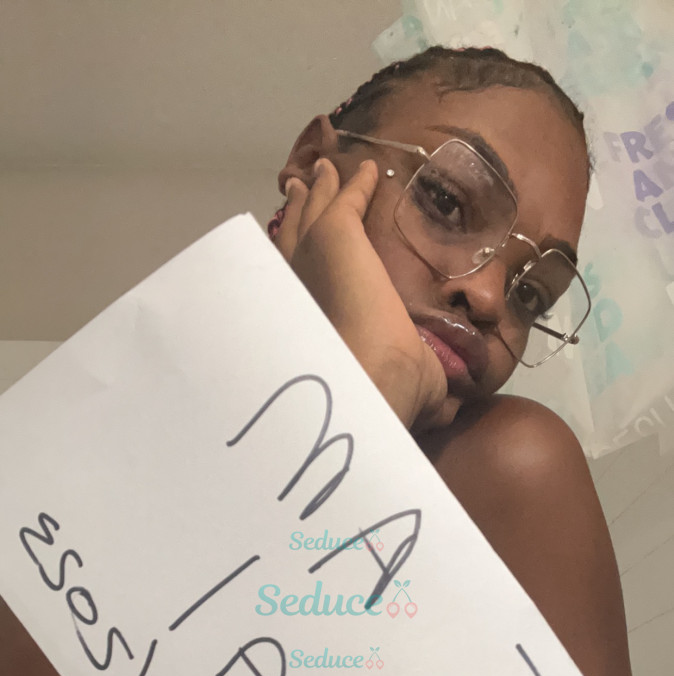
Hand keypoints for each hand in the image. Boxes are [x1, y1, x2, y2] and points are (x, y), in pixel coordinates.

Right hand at [275, 158, 450, 430]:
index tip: (305, 244)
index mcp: (311, 325)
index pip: (301, 283)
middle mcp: (302, 288)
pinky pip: (346, 198)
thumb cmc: (381, 397)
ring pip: (314, 210)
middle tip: (301, 187)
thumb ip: (425, 394)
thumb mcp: (409, 392)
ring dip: (322, 189)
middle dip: (300, 211)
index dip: (301, 261)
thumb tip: (449, 408)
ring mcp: (315, 256)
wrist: (370, 382)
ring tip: (325, 170)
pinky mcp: (337, 234)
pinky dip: (357, 182)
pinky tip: (370, 169)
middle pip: (294, 236)